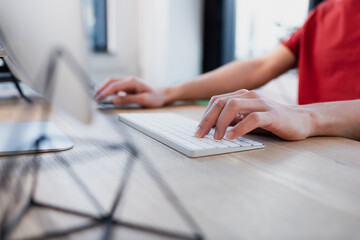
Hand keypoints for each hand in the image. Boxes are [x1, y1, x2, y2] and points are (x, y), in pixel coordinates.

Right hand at [94, 77, 166, 106]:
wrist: (163, 94)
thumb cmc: (156, 97)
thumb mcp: (144, 100)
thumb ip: (129, 100)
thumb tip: (115, 100)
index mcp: (132, 81)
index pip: (114, 86)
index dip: (104, 92)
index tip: (98, 99)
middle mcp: (129, 79)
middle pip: (110, 81)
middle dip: (101, 89)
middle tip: (93, 98)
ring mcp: (128, 82)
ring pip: (112, 83)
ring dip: (104, 89)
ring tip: (97, 97)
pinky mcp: (128, 86)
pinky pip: (116, 86)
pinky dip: (109, 90)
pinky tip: (105, 96)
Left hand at [195, 90, 312, 140]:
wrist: (302, 120)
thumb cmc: (272, 120)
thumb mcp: (248, 118)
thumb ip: (233, 119)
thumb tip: (212, 128)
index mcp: (242, 96)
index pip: (216, 101)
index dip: (205, 116)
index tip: (198, 131)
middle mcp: (250, 96)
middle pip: (221, 102)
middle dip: (207, 120)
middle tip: (201, 135)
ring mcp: (261, 103)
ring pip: (233, 106)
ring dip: (221, 123)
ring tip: (216, 137)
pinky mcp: (272, 115)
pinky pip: (252, 119)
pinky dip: (239, 128)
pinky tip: (232, 137)